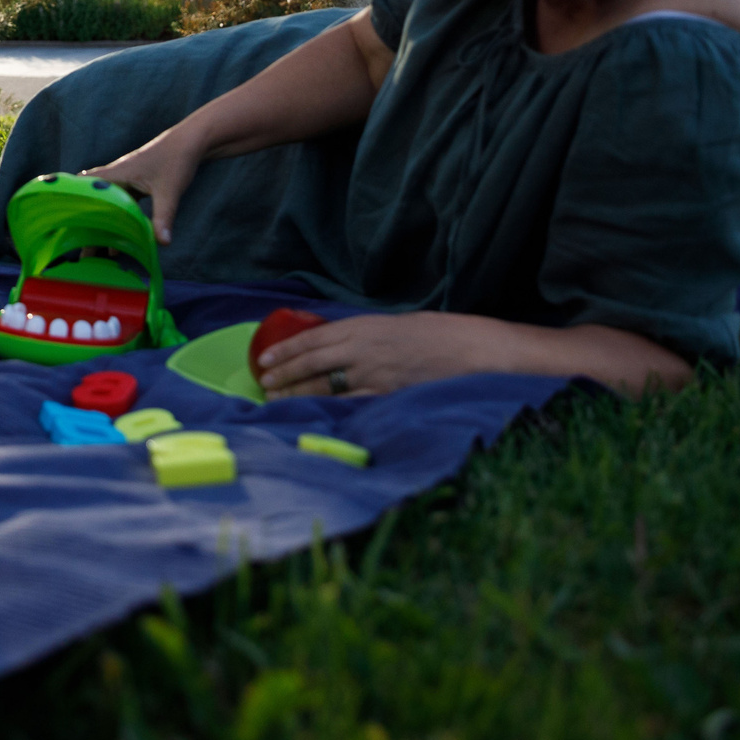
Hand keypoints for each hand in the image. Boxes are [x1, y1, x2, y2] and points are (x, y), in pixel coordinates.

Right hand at [83, 127, 207, 243]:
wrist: (192, 141)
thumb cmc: (177, 160)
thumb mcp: (169, 192)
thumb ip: (163, 217)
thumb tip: (162, 243)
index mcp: (117, 174)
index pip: (84, 186)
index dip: (71, 201)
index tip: (61, 222)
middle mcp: (117, 175)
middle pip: (93, 199)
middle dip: (85, 222)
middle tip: (79, 247)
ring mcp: (126, 179)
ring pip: (107, 202)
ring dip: (101, 222)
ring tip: (96, 249)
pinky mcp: (137, 183)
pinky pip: (121, 203)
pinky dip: (117, 218)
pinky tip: (122, 238)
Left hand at [253, 311, 506, 396]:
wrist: (476, 351)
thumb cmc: (442, 334)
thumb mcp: (397, 325)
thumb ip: (368, 336)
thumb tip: (344, 348)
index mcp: (364, 326)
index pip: (312, 338)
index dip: (285, 350)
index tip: (264, 359)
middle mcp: (363, 350)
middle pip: (312, 364)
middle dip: (284, 375)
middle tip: (264, 384)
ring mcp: (374, 376)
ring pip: (325, 387)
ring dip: (298, 395)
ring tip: (277, 400)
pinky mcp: (388, 397)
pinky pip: (350, 406)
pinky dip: (328, 410)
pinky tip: (313, 415)